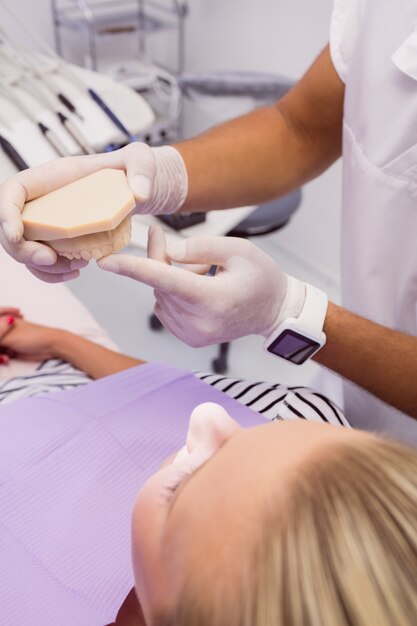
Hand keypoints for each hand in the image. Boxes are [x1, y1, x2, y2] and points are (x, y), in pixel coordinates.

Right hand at [0, 142, 160, 282]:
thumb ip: (142, 169)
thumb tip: (140, 194)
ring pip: (27, 248)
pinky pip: (44, 260)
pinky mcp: (61, 240)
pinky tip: (76, 271)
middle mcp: (45, 200)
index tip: (16, 234)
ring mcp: (50, 221)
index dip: (6, 212)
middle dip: (23, 249)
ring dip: (43, 266)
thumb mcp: (141, 160)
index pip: (14, 190)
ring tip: (78, 266)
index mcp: (54, 177)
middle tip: (51, 260)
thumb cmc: (134, 169)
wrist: (139, 188)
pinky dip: (54, 273)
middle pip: (13, 226)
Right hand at [0, 318, 62, 361]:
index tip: (2, 346)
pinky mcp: (11, 350)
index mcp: (3, 320)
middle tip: (1, 351)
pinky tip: (7, 360)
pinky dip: (1, 358)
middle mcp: (3, 328)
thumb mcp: (6, 337)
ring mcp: (7, 339)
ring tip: (5, 358)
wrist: (50, 346)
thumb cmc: (30, 337)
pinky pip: (0, 354)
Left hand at [99, 226, 305, 347]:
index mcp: (214, 299)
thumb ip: (200, 247)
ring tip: (204, 274)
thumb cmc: (261, 276)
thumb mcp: (238, 249)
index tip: (105, 262)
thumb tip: (167, 251)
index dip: (133, 269)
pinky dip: (173, 294)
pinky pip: (165, 307)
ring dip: (171, 278)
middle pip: (160, 283)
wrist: (274, 311)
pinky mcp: (189, 338)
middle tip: (167, 238)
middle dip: (160, 259)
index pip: (165, 280)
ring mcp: (194, 334)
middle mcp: (200, 322)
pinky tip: (198, 290)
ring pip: (160, 295)